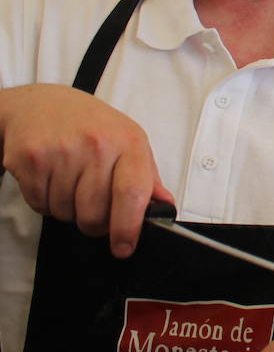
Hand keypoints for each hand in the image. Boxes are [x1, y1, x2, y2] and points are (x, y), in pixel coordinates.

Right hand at [0, 84, 172, 256]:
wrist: (40, 104)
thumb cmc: (91, 126)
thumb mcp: (129, 141)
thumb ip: (148, 177)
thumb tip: (164, 207)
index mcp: (128, 142)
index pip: (133, 193)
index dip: (128, 228)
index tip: (124, 247)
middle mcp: (96, 145)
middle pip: (95, 214)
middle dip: (94, 223)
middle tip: (92, 205)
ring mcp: (61, 151)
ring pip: (66, 214)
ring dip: (68, 209)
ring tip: (70, 181)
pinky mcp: (31, 159)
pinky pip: (40, 205)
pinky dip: (46, 201)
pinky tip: (52, 178)